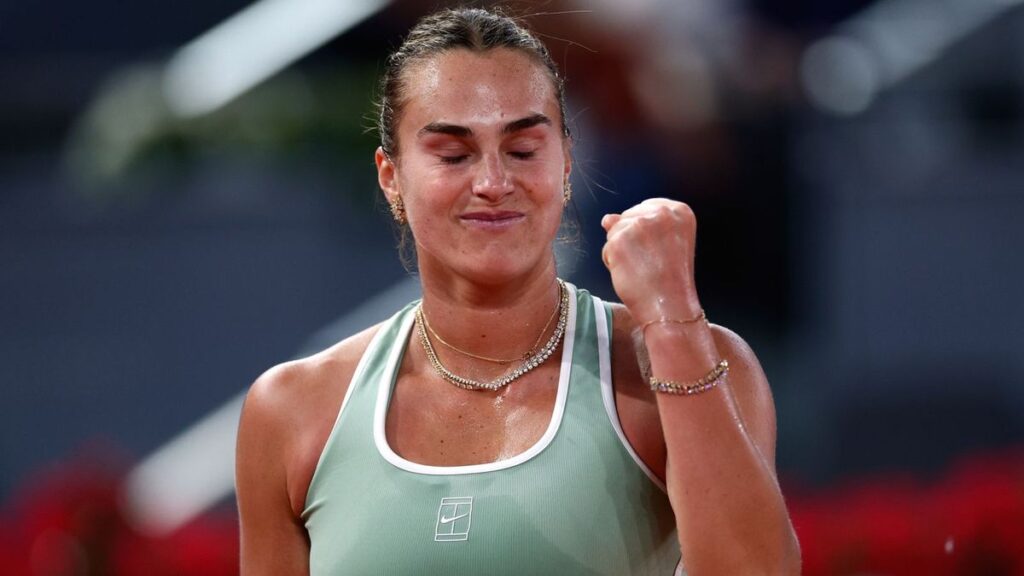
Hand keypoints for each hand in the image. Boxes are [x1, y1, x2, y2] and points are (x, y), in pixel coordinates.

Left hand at [601, 198, 702, 326]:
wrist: (670, 308)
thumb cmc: (669, 279)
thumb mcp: (663, 244)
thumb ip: (638, 224)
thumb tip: (607, 218)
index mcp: (680, 211)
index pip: (645, 209)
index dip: (645, 233)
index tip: (658, 251)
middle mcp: (662, 213)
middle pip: (628, 217)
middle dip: (632, 240)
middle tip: (652, 263)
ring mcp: (639, 226)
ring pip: (615, 231)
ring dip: (621, 251)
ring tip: (642, 269)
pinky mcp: (620, 240)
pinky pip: (607, 248)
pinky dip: (614, 264)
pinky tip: (631, 274)